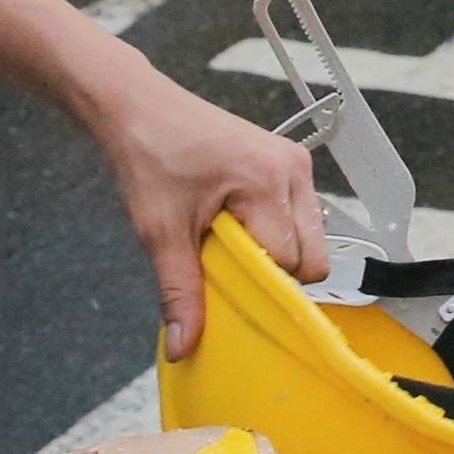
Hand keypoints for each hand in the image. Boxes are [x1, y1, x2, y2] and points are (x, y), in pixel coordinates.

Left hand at [68, 44, 326, 354]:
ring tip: (230, 241)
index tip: (233, 293)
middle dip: (276, 272)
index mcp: (266, 183)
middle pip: (313, 253)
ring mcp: (294, 162)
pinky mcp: (289, 160)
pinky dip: (276, 230)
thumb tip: (182, 346)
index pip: (291, 262)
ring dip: (278, 251)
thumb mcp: (160, 232)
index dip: (264, 286)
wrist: (140, 108)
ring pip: (311, 235)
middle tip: (230, 266)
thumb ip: (178, 291)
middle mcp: (291, 169)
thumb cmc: (150, 156)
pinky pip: (301, 214)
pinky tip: (238, 223)